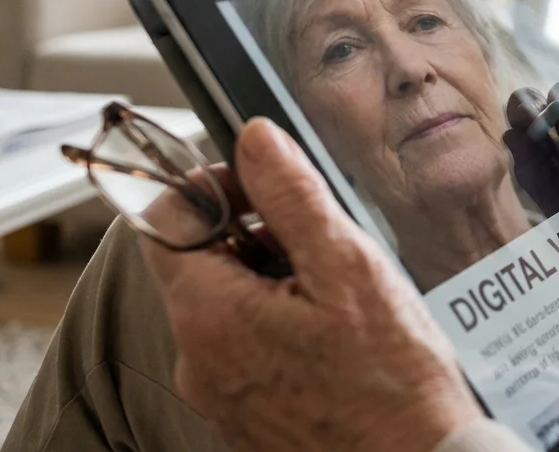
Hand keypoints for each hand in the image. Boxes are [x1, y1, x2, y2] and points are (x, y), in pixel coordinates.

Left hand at [139, 118, 482, 451]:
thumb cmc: (392, 382)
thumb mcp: (348, 266)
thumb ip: (292, 196)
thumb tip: (254, 139)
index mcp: (211, 315)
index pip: (165, 221)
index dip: (211, 188)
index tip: (263, 184)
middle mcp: (198, 360)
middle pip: (198, 264)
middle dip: (252, 236)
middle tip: (320, 240)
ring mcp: (220, 395)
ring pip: (226, 308)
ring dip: (271, 282)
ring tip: (339, 295)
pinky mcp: (246, 418)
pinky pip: (245, 351)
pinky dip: (280, 328)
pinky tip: (336, 336)